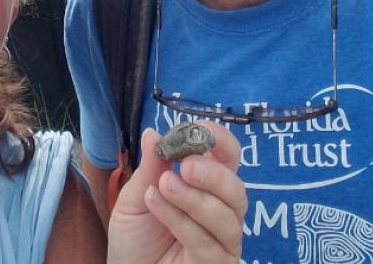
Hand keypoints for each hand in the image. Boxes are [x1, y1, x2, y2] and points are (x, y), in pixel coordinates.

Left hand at [106, 122, 246, 262]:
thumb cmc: (136, 239)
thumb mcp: (135, 198)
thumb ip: (150, 169)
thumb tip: (154, 133)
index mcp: (208, 188)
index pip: (229, 160)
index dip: (221, 142)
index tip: (200, 129)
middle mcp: (222, 213)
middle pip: (237, 189)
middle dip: (214, 174)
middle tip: (186, 166)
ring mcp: (222, 243)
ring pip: (227, 217)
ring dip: (195, 198)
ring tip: (164, 186)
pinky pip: (207, 242)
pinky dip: (181, 220)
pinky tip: (158, 205)